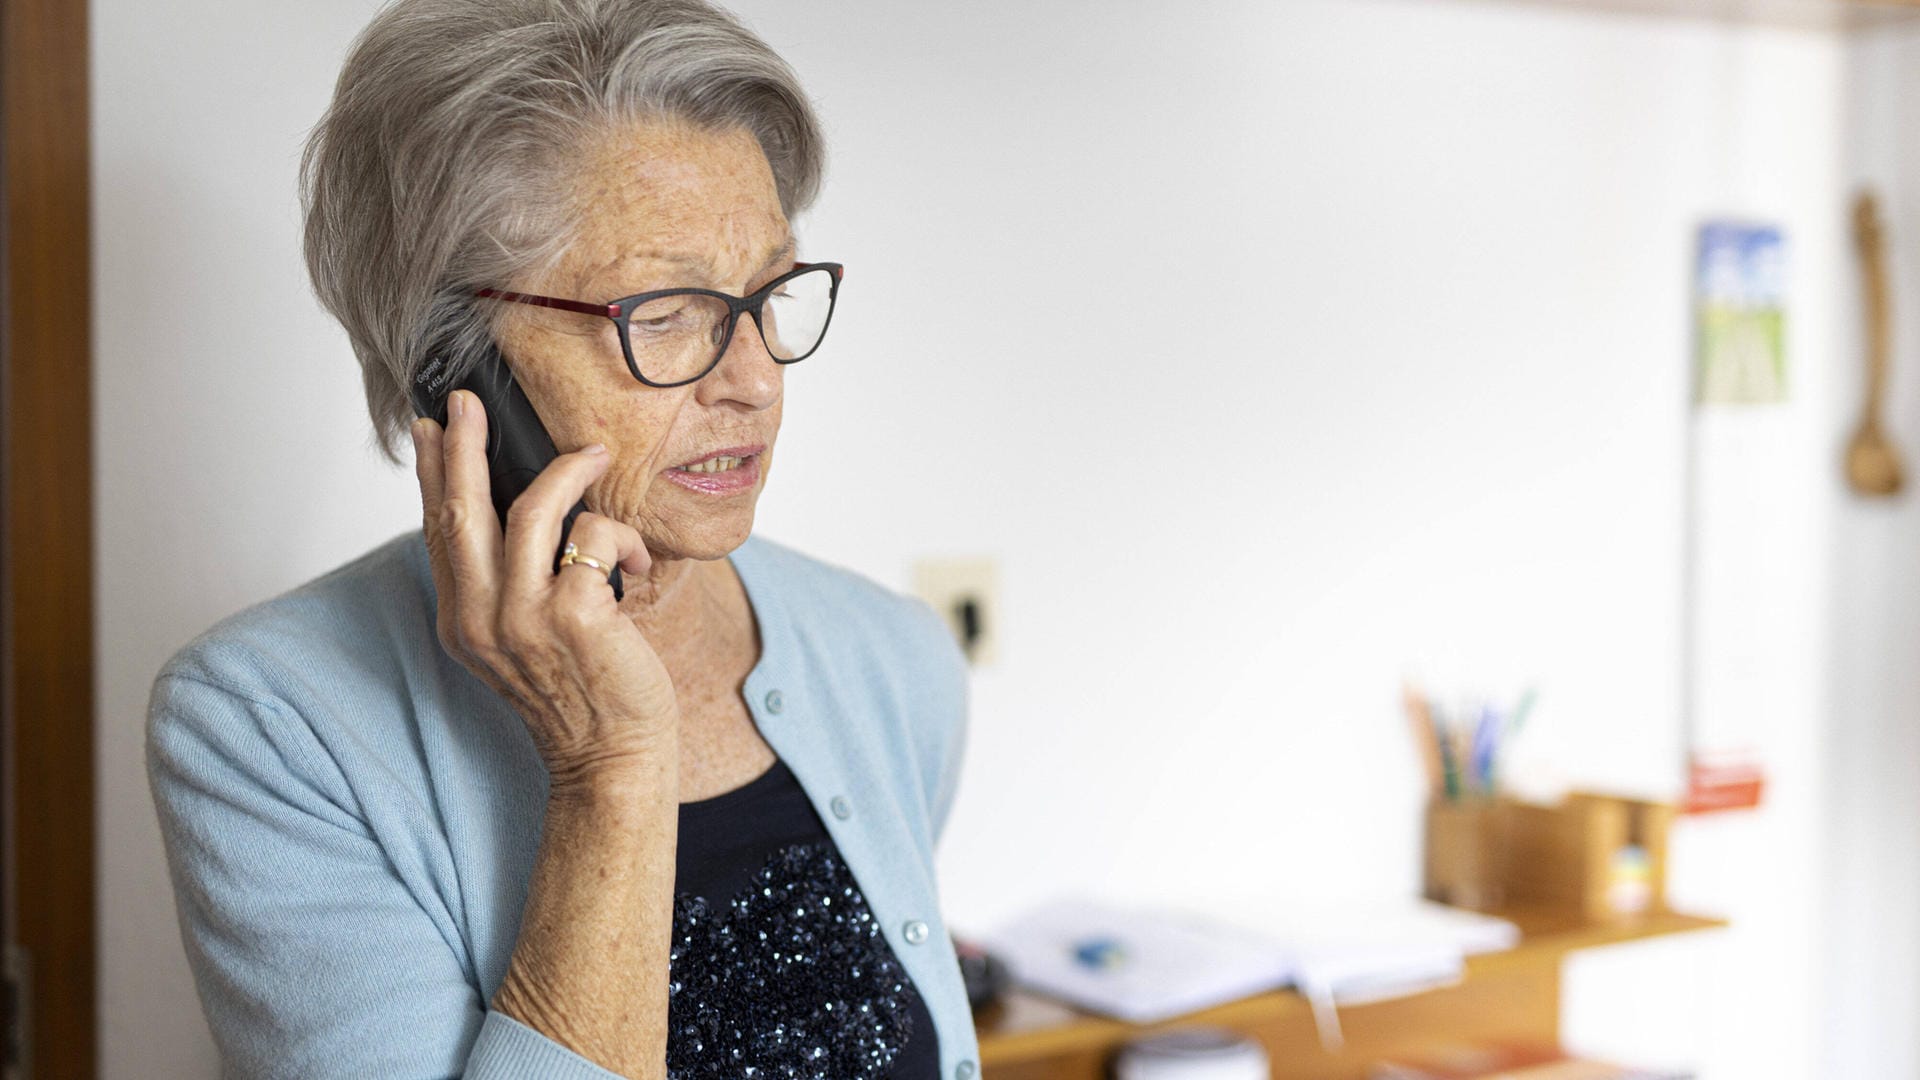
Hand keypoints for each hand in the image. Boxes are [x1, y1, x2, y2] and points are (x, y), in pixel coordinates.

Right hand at [412, 388, 678, 792]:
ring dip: (565, 470)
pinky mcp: (575, 615)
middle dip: (464, 446)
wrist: (612, 759)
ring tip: (593, 455)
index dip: (433, 474)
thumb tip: (518, 511)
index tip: (431, 426)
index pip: (438, 532)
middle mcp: (482, 619)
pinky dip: (620, 537)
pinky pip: (593, 536)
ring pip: (529, 510)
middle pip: (461, 511)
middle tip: (467, 400)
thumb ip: (509, 586)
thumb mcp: (524, 640)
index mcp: (463, 622)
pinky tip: (638, 564)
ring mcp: (524, 619)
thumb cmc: (582, 693)